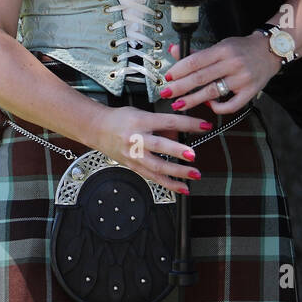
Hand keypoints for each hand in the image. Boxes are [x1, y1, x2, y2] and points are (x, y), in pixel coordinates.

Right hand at [90, 104, 210, 193]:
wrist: (97, 129)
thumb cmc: (120, 119)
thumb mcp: (142, 113)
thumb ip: (161, 123)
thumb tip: (180, 133)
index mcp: (140, 121)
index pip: (168, 122)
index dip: (188, 123)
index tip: (204, 125)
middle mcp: (136, 139)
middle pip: (159, 146)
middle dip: (177, 151)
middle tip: (193, 155)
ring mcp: (134, 155)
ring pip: (157, 166)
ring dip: (177, 172)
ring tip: (194, 174)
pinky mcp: (133, 167)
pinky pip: (153, 178)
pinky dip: (169, 184)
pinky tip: (183, 188)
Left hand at [160, 34, 279, 115]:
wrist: (270, 51)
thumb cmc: (241, 48)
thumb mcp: (220, 45)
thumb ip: (198, 52)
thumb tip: (174, 50)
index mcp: (223, 50)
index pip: (196, 61)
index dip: (179, 70)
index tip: (168, 77)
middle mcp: (233, 64)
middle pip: (201, 78)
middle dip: (181, 87)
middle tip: (166, 93)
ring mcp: (242, 79)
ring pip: (213, 92)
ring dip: (193, 100)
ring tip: (179, 105)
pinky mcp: (250, 92)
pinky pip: (231, 105)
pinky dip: (217, 108)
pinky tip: (208, 106)